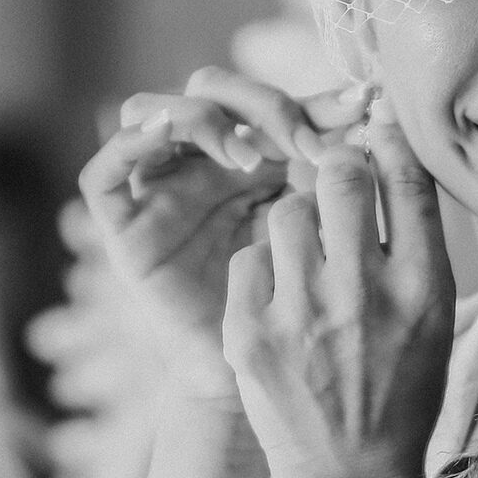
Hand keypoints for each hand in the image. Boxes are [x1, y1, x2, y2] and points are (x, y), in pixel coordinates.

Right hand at [78, 67, 371, 404]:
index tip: (361, 107)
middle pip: (211, 91)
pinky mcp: (122, 229)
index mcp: (255, 161)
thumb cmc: (308, 311)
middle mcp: (202, 167)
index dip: (311, 98)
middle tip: (304, 142)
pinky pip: (102, 174)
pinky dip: (130, 142)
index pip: (271, 101)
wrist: (271, 386)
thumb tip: (374, 113)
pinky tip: (167, 133)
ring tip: (248, 157)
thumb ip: (339, 176)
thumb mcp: (328, 233)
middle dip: (262, 105)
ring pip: (151, 111)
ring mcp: (159, 192)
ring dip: (202, 119)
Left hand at [222, 92, 455, 477]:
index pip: (405, 178)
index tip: (376, 127)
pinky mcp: (248, 331)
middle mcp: (363, 293)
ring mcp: (301, 313)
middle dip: (335, 167)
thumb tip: (391, 159)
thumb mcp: (433, 319)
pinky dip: (264, 270)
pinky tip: (280, 302)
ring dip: (296, 222)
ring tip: (306, 257)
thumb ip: (415, 245)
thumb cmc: (399, 391)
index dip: (388, 140)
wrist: (349, 477)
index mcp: (422, 288)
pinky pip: (250, 258)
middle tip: (333, 179)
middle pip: (340, 175)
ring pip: (286, 212)